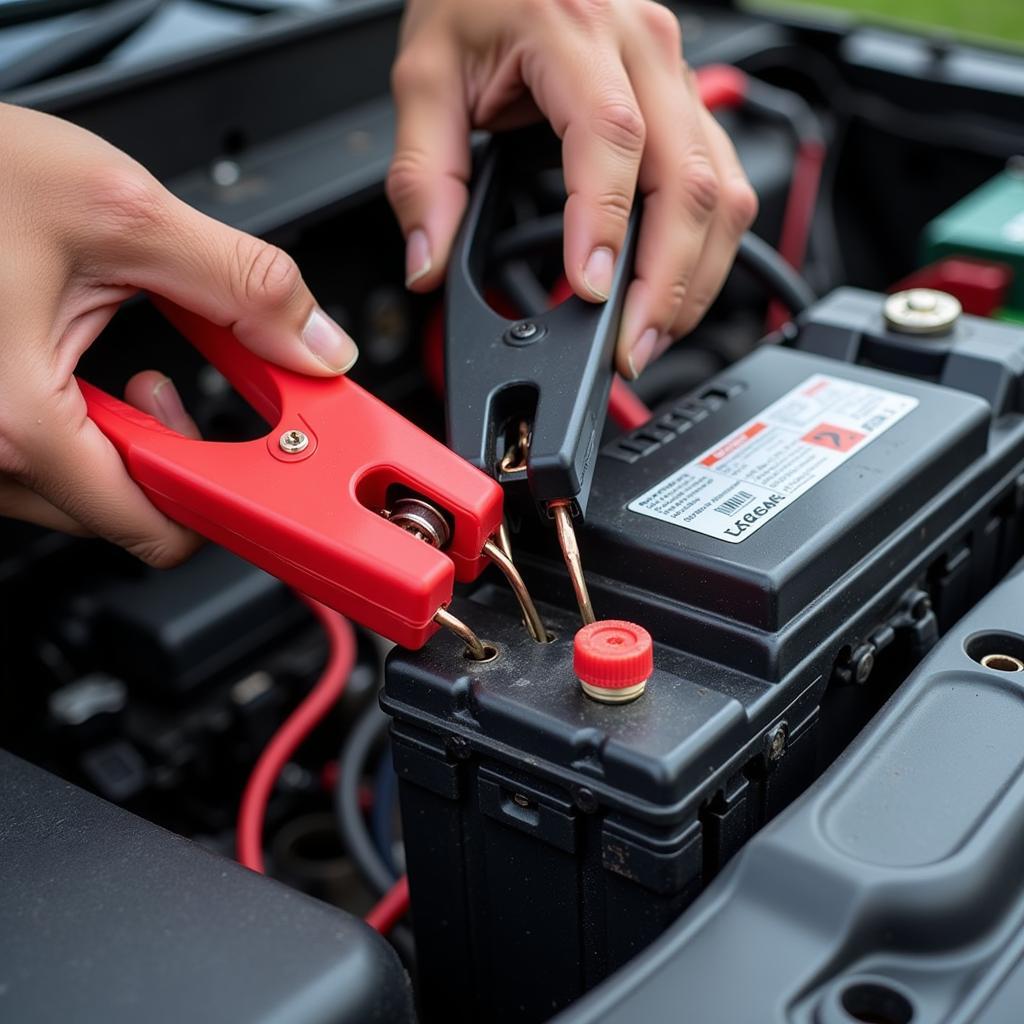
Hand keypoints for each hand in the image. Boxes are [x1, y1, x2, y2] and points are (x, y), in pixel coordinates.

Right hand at [0, 104, 356, 565]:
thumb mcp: (123, 213)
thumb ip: (242, 284)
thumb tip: (315, 344)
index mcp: (16, 419)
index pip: (151, 528)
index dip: (224, 502)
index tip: (259, 472)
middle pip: (122, 513)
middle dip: (177, 457)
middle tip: (182, 389)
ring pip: (83, 491)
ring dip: (131, 442)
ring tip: (134, 370)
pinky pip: (44, 463)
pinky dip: (86, 431)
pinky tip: (87, 374)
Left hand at [387, 0, 757, 378]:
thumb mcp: (426, 75)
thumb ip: (424, 175)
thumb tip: (428, 262)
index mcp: (575, 30)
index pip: (610, 138)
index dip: (606, 225)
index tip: (589, 293)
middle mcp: (645, 48)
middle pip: (686, 179)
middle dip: (665, 282)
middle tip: (629, 350)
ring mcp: (678, 76)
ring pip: (719, 189)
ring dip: (694, 277)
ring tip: (651, 337)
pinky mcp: (689, 104)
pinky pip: (722, 183)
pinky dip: (706, 250)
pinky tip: (675, 290)